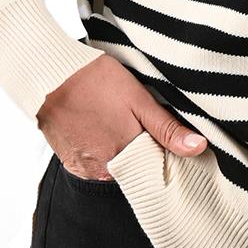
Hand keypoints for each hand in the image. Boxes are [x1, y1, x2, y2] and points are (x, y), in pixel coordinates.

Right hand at [35, 54, 206, 181]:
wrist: (48, 76)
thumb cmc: (94, 82)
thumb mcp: (139, 100)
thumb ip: (167, 128)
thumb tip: (199, 148)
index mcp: (127, 156)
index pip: (157, 168)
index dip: (164, 152)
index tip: (165, 136)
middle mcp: (105, 171)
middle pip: (136, 169)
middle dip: (142, 150)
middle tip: (136, 122)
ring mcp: (85, 169)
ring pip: (116, 166)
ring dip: (121, 150)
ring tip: (116, 122)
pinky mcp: (71, 164)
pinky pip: (95, 164)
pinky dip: (102, 150)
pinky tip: (101, 128)